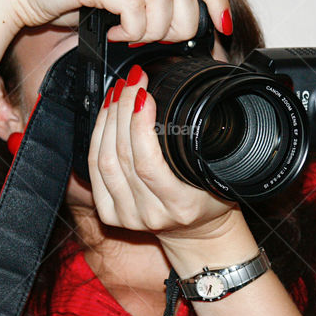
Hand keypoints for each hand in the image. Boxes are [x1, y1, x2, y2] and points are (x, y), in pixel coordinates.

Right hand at [0, 0, 232, 42]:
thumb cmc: (60, 2)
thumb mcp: (110, 6)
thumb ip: (141, 12)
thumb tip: (173, 40)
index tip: (221, 28)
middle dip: (182, 25)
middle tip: (159, 44)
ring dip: (154, 29)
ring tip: (132, 40)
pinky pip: (133, 4)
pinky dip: (132, 28)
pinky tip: (114, 37)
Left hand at [87, 66, 239, 246]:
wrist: (196, 234)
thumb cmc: (210, 199)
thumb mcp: (221, 175)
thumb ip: (205, 147)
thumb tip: (198, 100)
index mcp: (180, 205)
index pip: (148, 164)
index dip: (139, 125)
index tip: (145, 94)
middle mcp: (150, 214)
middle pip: (122, 156)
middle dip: (123, 110)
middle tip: (132, 82)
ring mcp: (126, 215)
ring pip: (104, 160)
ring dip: (108, 119)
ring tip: (119, 92)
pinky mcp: (110, 214)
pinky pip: (95, 169)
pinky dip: (97, 137)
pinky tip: (106, 115)